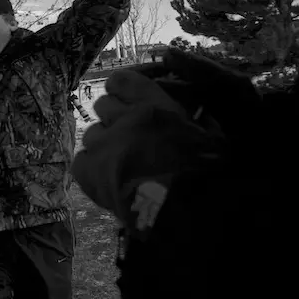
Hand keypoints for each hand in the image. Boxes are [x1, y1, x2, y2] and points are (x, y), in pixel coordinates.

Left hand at [71, 70, 214, 226]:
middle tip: (133, 137)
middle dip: (115, 117)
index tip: (131, 101)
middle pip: (102, 105)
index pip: (120, 80)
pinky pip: (82, 160)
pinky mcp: (88, 172)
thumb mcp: (216, 134)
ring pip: (92, 134)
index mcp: (154, 106)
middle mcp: (123, 120)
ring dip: (106, 144)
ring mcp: (102, 146)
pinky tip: (110, 178)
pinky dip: (93, 168)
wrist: (186, 218)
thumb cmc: (208, 174)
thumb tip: (188, 100)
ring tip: (125, 163)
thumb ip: (197, 112)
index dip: (123, 90)